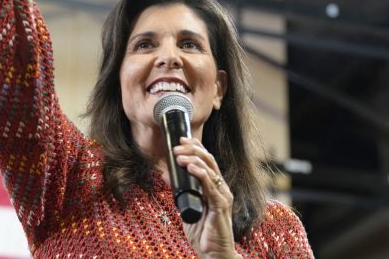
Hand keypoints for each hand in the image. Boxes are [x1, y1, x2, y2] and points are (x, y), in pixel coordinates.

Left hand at [174, 137, 238, 258]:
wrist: (214, 255)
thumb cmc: (203, 234)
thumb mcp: (186, 209)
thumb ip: (179, 193)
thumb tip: (165, 175)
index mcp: (215, 188)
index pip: (207, 161)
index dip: (195, 148)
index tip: (182, 140)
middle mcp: (222, 189)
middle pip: (209, 160)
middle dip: (193, 149)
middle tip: (177, 145)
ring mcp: (223, 196)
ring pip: (210, 169)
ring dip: (193, 159)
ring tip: (179, 155)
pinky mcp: (221, 206)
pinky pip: (211, 186)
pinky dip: (200, 174)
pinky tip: (190, 167)